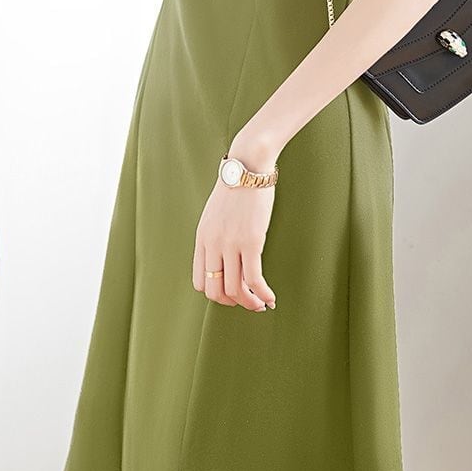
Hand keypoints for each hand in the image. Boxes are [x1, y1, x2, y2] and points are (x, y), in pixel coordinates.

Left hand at [192, 177, 277, 311]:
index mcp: (202, 239)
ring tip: (262, 304)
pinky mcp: (251, 242)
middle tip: (248, 302)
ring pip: (235, 290)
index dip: (217, 294)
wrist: (248, 166)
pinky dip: (262, 294)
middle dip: (233, 303)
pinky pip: (254, 279)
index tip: (233, 293)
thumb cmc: (237, 189)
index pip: (201, 282)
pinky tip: (271, 298)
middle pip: (215, 291)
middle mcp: (212, 245)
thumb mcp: (216, 215)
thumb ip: (216, 237)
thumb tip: (226, 257)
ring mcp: (230, 244)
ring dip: (250, 303)